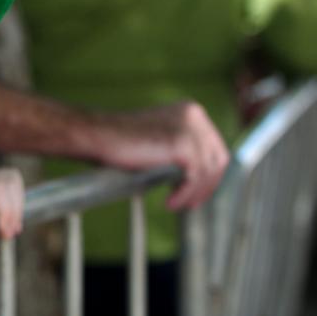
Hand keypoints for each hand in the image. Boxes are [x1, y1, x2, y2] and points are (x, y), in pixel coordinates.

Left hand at [0, 167, 23, 241]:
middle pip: (5, 182)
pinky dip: (18, 201)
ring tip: (12, 229)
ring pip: (12, 180)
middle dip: (13, 210)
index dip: (5, 210)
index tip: (6, 233)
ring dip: (17, 206)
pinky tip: (12, 220)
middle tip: (9, 234)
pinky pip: (14, 181)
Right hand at [95, 101, 228, 209]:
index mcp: (190, 111)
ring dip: (195, 193)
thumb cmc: (120, 141)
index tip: (197, 192)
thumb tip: (199, 176)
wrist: (97, 135)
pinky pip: (194, 177)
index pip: (215, 147)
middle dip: (207, 185)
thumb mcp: (160, 139)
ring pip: (208, 170)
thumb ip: (181, 148)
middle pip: (218, 158)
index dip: (210, 174)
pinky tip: (170, 202)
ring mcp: (189, 127)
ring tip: (177, 204)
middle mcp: (194, 114)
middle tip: (191, 203)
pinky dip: (185, 194)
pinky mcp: (181, 143)